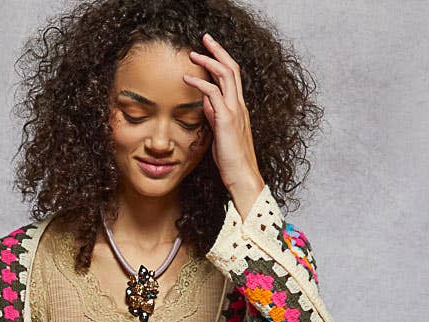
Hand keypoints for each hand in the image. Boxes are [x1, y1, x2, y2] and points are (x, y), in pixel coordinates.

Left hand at [183, 32, 264, 214]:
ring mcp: (235, 111)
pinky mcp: (226, 119)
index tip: (209, 50)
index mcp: (239, 108)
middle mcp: (239, 105)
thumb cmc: (231, 160)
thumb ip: (214, 116)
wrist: (241, 176)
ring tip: (192, 54)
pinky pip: (213, 93)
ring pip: (224, 75)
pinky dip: (199, 83)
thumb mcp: (220, 133)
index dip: (221, 61)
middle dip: (218, 50)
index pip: (232, 77)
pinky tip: (187, 78)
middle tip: (205, 38)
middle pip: (231, 68)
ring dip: (208, 61)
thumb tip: (204, 102)